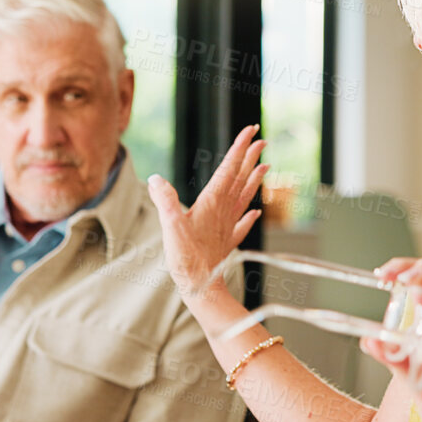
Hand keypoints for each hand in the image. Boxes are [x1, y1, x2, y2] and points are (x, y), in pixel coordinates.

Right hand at [146, 124, 266, 302]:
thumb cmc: (186, 260)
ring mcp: (227, 226)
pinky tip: (256, 213)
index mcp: (212, 202)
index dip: (239, 148)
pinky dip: (250, 216)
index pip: (228, 168)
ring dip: (254, 180)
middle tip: (261, 139)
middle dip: (250, 157)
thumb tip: (155, 179)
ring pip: (244, 197)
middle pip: (240, 178)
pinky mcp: (227, 242)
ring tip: (266, 167)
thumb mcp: (170, 227)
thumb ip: (164, 201)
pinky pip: (242, 225)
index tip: (251, 131)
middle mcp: (224, 211)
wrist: (202, 289)